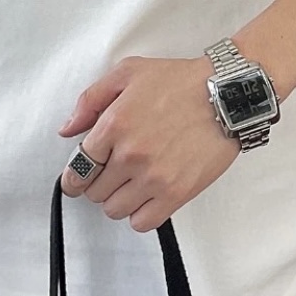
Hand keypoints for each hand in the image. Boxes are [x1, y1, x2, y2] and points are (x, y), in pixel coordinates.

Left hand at [57, 55, 239, 232]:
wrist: (227, 95)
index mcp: (114, 125)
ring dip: (118, 199)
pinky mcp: (177, 193)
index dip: (74, 176)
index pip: (78, 167)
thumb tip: (68, 129)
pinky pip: (143, 222)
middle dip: (98, 183)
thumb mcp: (128, 73)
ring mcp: (154, 177)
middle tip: (112, 172)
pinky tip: (146, 197)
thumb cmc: (180, 81)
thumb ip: (90, 100)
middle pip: (94, 192)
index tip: (77, 179)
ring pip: (114, 210)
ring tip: (131, 183)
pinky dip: (140, 214)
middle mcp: (131, 155)